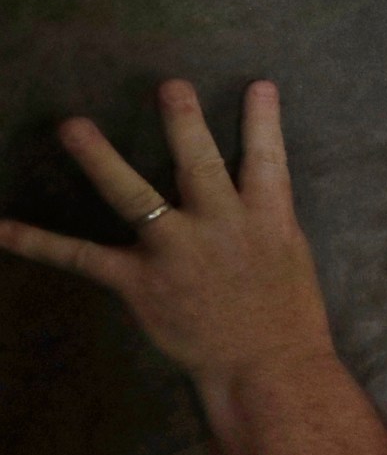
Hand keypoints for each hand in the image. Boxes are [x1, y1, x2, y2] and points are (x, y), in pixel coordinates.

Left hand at [0, 80, 337, 385]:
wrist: (266, 368)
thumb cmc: (287, 319)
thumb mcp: (289, 259)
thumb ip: (263, 224)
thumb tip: (251, 198)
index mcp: (267, 218)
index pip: (267, 158)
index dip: (262, 120)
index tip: (258, 86)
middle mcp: (221, 224)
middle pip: (199, 162)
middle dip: (184, 122)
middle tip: (169, 86)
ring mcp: (177, 250)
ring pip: (134, 195)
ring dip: (100, 158)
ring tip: (75, 126)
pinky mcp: (141, 281)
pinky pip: (83, 257)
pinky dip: (39, 242)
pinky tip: (2, 227)